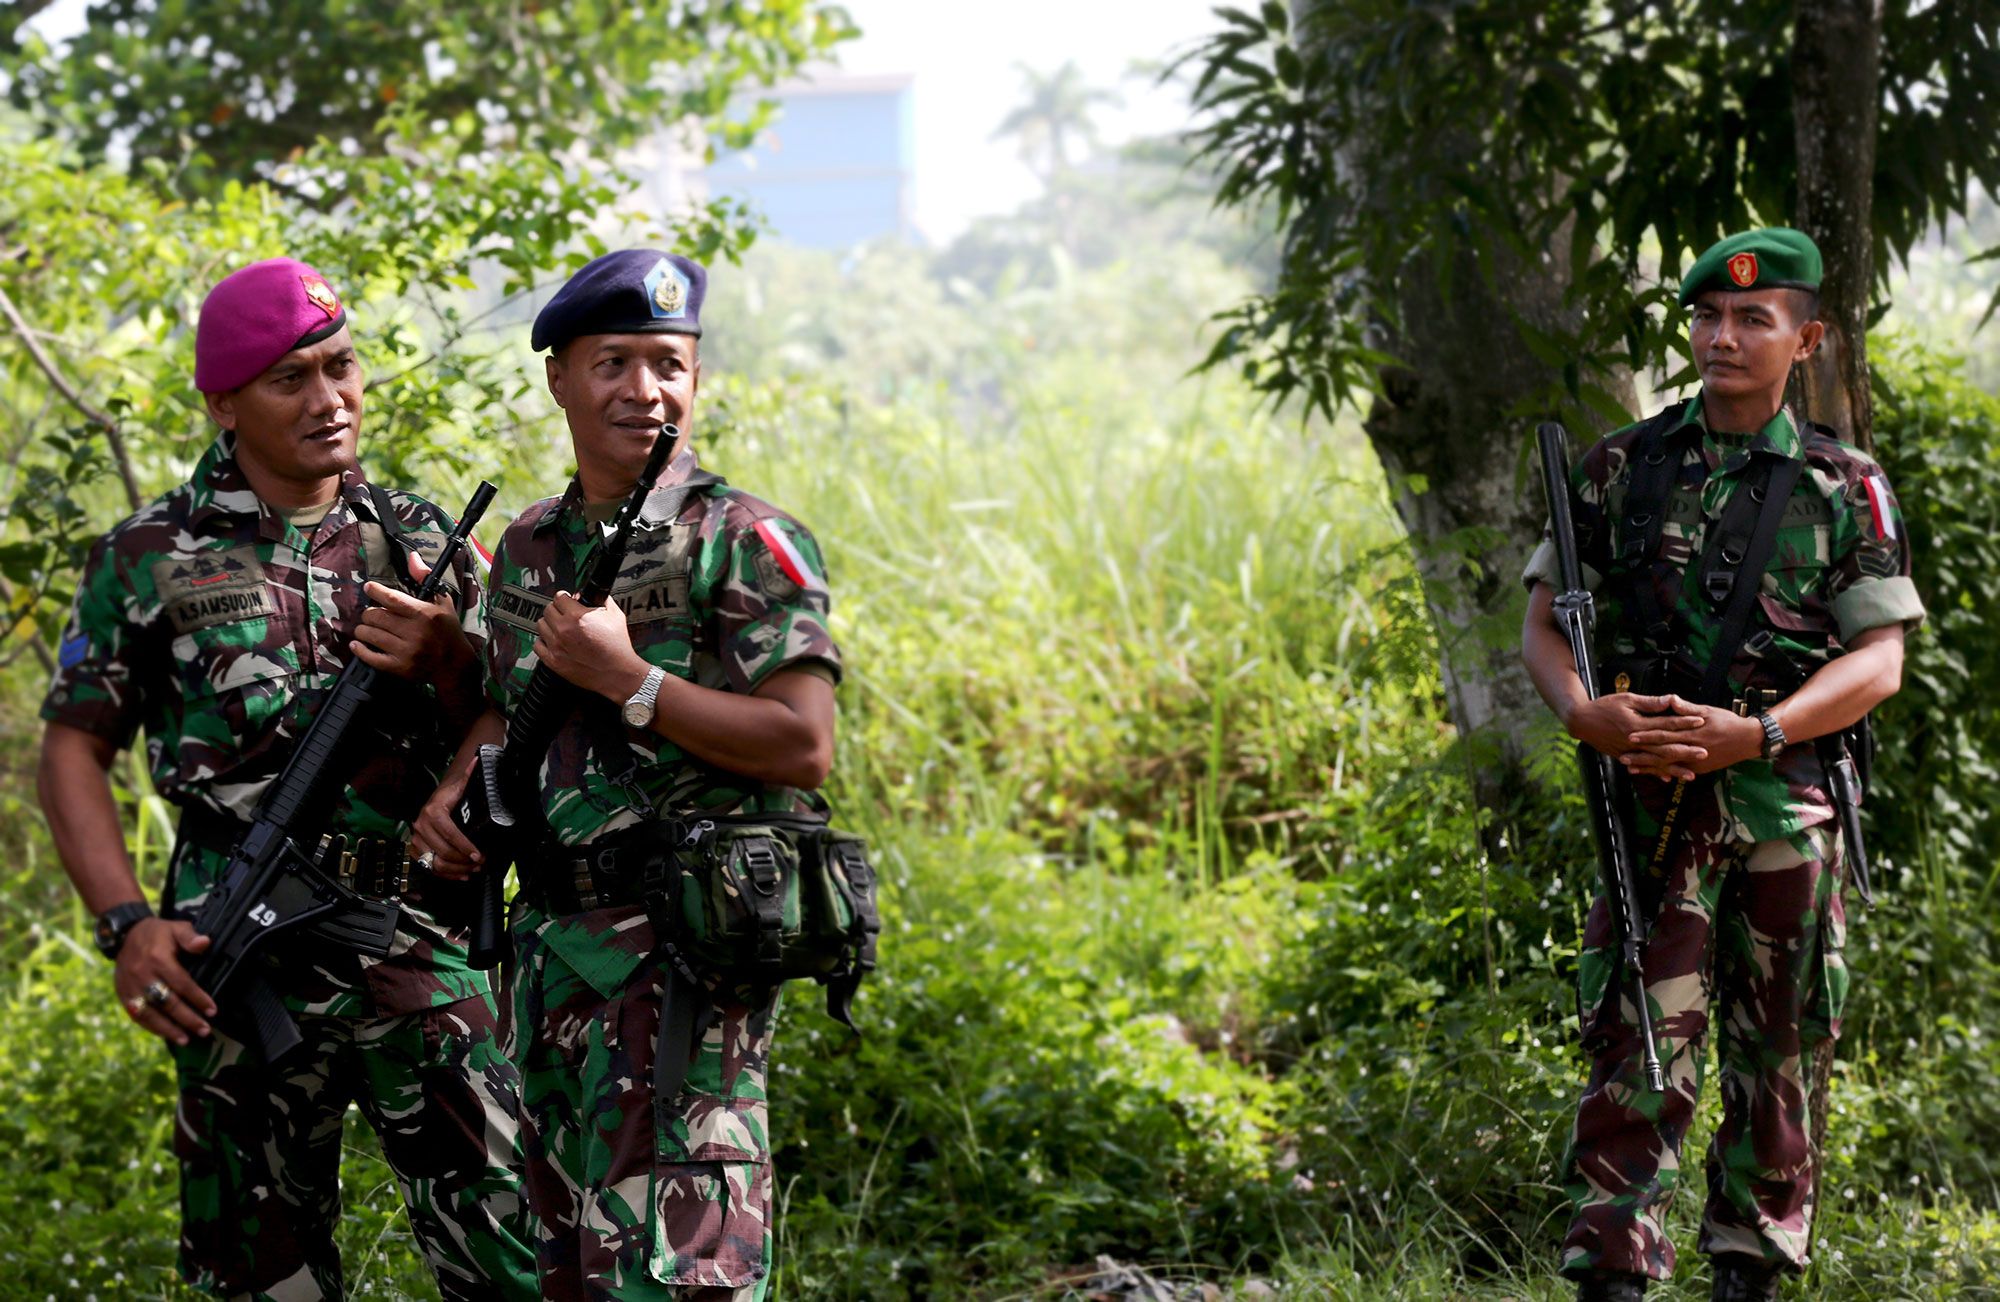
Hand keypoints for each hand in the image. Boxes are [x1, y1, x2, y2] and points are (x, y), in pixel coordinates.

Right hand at [114, 918, 215, 1046]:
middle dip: (187, 1019)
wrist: (124, 935)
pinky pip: (137, 1015)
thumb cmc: (157, 934)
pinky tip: (167, 1034)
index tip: (212, 1011)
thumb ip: (190, 936)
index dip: (197, 998)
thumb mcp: (175, 928)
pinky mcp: (123, 995)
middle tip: (205, 1030)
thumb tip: (205, 943)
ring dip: (168, 1029)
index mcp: (157, 958)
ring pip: (150, 1013)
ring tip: (186, 1039)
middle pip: (167, 1002)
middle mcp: (142, 975)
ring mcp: (130, 987)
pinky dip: (152, 1027)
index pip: (181, 983)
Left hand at [354, 552, 474, 682]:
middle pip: (375, 616)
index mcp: (423, 613)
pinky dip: (359, 650)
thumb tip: (412, 557)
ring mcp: (406, 651)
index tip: (369, 588)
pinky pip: (370, 657)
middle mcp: (414, 632)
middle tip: (372, 614)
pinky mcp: (399, 667)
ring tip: (367, 628)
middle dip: (369, 613)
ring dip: (363, 630)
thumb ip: (424, 578)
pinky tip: (358, 644)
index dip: (375, 591)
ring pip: (369, 635)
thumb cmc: (448, 630)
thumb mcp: (442, 601)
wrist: (455, 665)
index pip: (391, 598)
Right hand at [410, 762, 483, 879]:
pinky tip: (461, 875)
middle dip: (464, 861)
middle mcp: (421, 826)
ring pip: (436, 863)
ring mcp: (416, 840)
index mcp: (433, 812)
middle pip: (443, 851)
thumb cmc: (448, 796)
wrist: (434, 800)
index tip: (478, 855)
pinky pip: (429, 867)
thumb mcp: (458, 786)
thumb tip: (479, 762)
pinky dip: (446, 874)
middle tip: (480, 863)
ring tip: (473, 870)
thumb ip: (468, 776)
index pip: (450, 833)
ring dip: (456, 870)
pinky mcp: (415, 850)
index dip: (465, 846)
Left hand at [533, 591, 649, 700]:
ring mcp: (556, 646)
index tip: (567, 600)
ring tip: (560, 628)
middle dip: (557, 610)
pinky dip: (544, 641)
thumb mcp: (615, 615)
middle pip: (548, 609)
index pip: (559, 597)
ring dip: (549, 624)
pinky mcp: (553, 660)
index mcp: (577, 616)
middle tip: (565, 614)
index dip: (566, 597)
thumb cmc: (617, 647)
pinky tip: (554, 641)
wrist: (617, 672)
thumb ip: (601, 600)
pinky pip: (537, 644)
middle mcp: (563, 630)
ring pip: (541, 625)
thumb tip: (591, 594)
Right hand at [1564, 692, 1706, 777]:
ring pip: (1654, 762)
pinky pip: (1642, 767)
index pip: (1665, 723)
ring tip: (1691, 775)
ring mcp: (1628, 751)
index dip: (1683, 722)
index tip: (1701, 721)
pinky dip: (1654, 773)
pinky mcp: (1623, 757)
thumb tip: (1670, 700)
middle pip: (1663, 747)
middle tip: (1704, 753)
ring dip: (1673, 769)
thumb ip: (1649, 703)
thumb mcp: (1626, 699)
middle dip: (1685, 751)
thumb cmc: (1604, 706)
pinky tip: (1667, 779)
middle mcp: (1633, 741)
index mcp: (1636, 724)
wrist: (1581, 721)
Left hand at [1621, 694, 1765, 780]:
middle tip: (1623, 757)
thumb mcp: (1708, 710)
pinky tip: (1651, 775)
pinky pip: (1678, 772)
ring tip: (1631, 768)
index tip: (1630, 736)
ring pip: (1668, 765)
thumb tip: (1671, 699)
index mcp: (1693, 732)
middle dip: (1642, 756)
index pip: (1665, 733)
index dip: (1647, 736)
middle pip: (1662, 753)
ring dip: (1649, 768)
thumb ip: (1687, 708)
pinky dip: (1664, 773)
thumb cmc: (1727, 722)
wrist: (1748, 740)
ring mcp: (1696, 762)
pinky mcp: (1699, 769)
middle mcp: (1693, 749)